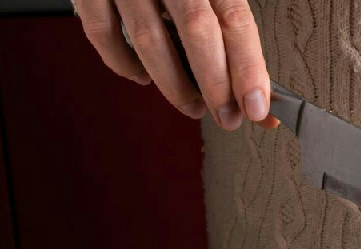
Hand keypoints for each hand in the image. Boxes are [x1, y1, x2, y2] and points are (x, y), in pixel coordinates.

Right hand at [74, 0, 274, 129]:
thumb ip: (231, 32)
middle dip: (215, 84)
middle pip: (197, 29)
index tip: (256, 106)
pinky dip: (123, 63)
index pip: (235, 19)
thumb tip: (256, 94)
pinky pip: (103, 33)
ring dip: (174, 84)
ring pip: (149, 38)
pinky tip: (142, 76)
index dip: (248, 67)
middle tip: (227, 116)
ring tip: (192, 105)